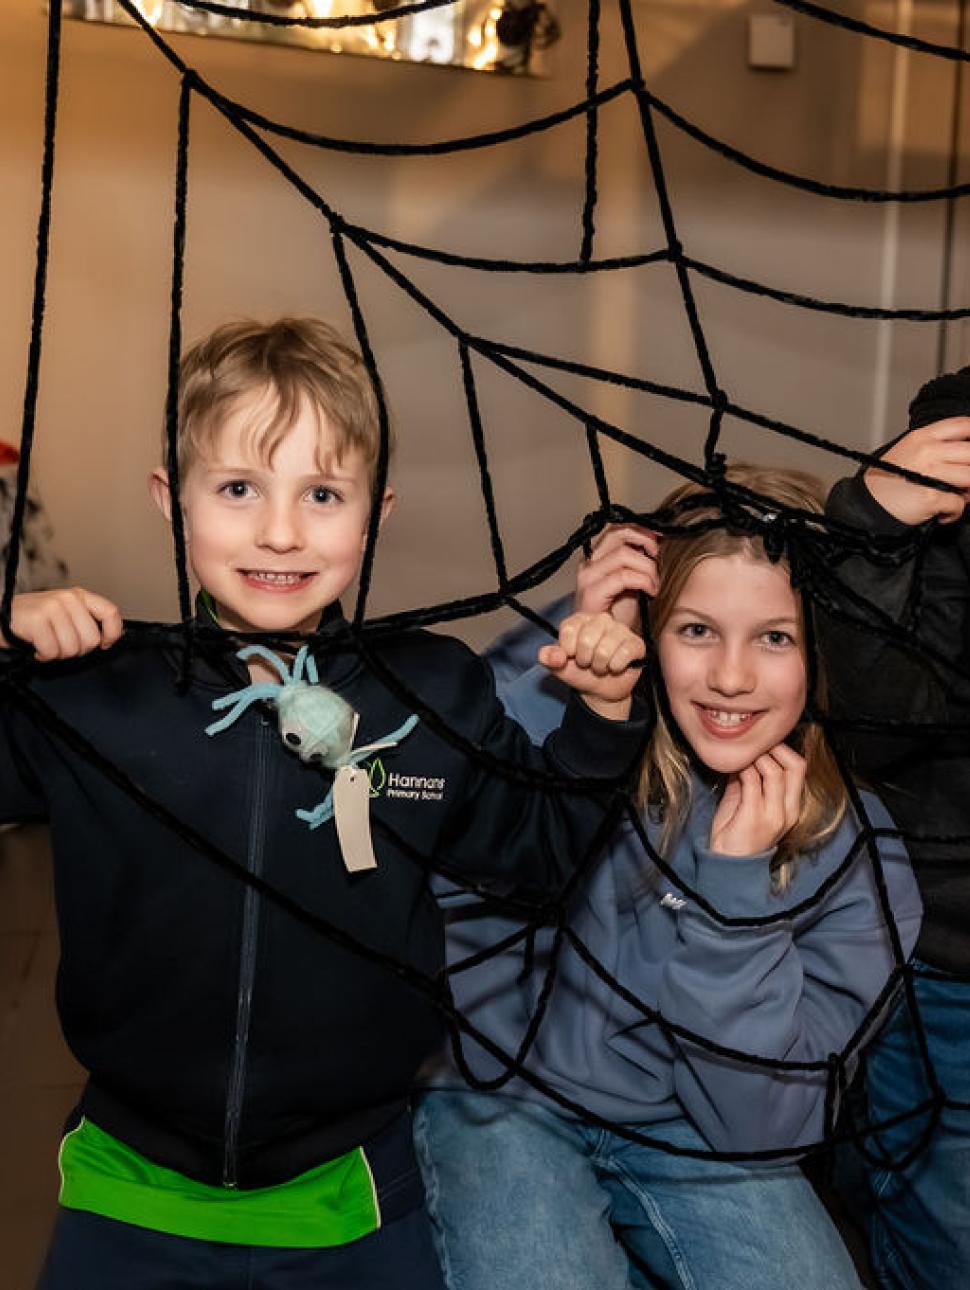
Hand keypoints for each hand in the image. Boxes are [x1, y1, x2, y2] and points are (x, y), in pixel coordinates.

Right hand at [3, 588, 123, 660]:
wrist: (0, 617)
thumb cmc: (34, 619)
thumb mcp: (65, 613)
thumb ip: (86, 621)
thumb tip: (109, 638)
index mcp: (79, 596)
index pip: (110, 612)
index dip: (112, 633)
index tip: (105, 644)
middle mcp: (68, 598)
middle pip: (91, 639)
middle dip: (77, 649)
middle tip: (61, 644)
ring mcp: (52, 607)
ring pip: (72, 648)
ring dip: (58, 653)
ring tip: (47, 643)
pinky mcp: (37, 620)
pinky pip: (52, 651)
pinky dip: (44, 655)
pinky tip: (36, 647)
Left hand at [538, 611, 645, 719]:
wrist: (600, 690)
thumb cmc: (581, 672)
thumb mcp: (558, 666)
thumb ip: (548, 657)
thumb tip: (551, 655)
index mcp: (581, 619)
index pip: (569, 629)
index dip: (568, 650)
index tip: (571, 656)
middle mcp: (601, 619)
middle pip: (587, 639)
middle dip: (584, 659)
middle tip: (587, 663)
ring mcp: (621, 630)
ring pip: (605, 650)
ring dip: (599, 666)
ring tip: (600, 666)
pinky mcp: (636, 643)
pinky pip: (623, 655)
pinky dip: (615, 667)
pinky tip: (615, 667)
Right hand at [575, 525, 659, 629]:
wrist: (605, 643)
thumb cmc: (620, 614)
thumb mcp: (634, 580)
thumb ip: (640, 560)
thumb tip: (660, 543)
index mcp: (597, 556)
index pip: (617, 527)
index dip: (640, 527)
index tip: (660, 535)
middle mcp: (588, 562)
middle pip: (617, 532)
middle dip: (644, 539)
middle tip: (659, 554)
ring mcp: (587, 576)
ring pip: (623, 553)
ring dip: (647, 566)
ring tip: (655, 582)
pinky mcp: (591, 592)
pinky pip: (622, 576)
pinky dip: (643, 581)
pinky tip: (651, 591)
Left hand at [709, 744, 805, 855]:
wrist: (728, 867)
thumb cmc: (735, 834)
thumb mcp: (747, 802)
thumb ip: (749, 780)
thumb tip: (743, 755)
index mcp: (791, 807)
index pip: (799, 768)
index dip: (783, 749)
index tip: (762, 742)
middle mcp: (787, 811)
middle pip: (795, 766)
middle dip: (775, 748)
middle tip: (755, 744)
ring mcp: (773, 815)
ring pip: (774, 771)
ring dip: (756, 757)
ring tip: (741, 755)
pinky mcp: (753, 817)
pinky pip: (751, 782)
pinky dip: (742, 768)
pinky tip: (733, 766)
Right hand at [865, 418, 969, 524]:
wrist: (866, 505)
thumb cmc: (886, 482)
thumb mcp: (907, 451)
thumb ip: (935, 446)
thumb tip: (965, 453)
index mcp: (922, 437)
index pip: (963, 425)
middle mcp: (927, 451)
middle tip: (967, 481)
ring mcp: (929, 473)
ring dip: (969, 492)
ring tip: (957, 497)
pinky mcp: (930, 497)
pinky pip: (958, 503)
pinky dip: (954, 512)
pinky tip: (943, 513)